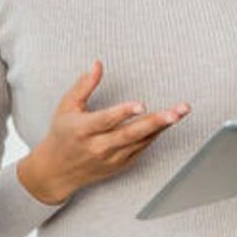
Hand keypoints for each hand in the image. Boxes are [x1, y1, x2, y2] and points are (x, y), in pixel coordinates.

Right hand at [18, 61, 187, 202]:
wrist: (56, 171)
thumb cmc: (62, 135)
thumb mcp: (67, 107)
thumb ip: (84, 86)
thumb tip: (97, 64)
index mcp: (82, 130)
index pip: (106, 120)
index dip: (123, 113)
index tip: (141, 105)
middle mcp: (98, 146)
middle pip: (131, 134)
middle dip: (156, 122)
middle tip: (176, 112)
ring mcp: (111, 158)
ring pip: (140, 142)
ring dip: (162, 127)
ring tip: (180, 112)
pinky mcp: (120, 165)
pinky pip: (142, 149)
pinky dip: (154, 135)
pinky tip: (167, 123)